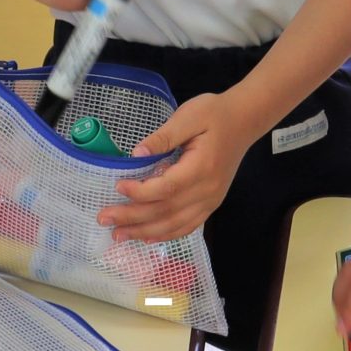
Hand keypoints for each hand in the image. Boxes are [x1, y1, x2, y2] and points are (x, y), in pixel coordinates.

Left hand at [104, 92, 257, 243]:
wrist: (245, 120)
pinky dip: (166, 234)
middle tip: (104, 219)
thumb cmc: (215, 113)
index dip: (140, 193)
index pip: (167, 188)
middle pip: (167, 211)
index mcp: (201, 168)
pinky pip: (188, 225)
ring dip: (145, 232)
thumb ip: (163, 137)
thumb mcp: (188, 116)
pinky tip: (147, 237)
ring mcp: (211, 200)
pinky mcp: (212, 203)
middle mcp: (208, 190)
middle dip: (133, 218)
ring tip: (118, 234)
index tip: (118, 186)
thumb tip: (135, 154)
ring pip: (176, 225)